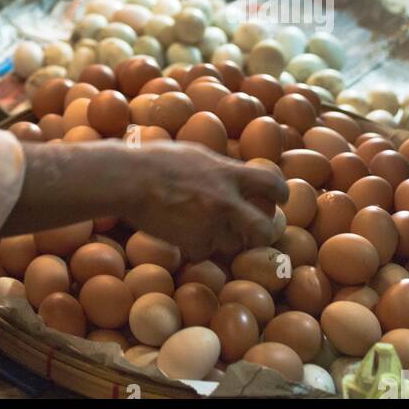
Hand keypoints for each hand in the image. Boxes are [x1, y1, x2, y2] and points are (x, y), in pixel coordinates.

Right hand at [122, 142, 286, 261]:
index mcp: (227, 173)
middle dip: (264, 232)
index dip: (280, 193)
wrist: (129, 180)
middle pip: (265, 228)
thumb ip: (219, 168)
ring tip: (207, 228)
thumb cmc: (156, 160)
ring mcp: (211, 225)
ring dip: (225, 240)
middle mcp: (226, 201)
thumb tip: (236, 174)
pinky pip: (205, 253)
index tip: (277, 199)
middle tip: (255, 231)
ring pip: (234, 245)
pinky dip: (198, 248)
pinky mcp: (193, 243)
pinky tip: (184, 236)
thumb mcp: (195, 154)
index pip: (272, 184)